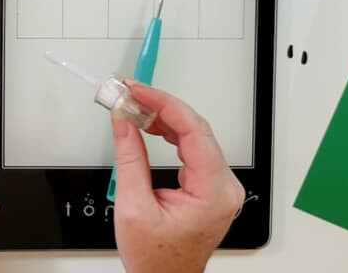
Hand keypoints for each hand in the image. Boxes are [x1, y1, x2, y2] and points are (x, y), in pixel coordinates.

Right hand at [112, 83, 244, 272]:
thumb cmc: (156, 258)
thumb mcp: (132, 208)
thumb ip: (129, 158)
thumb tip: (123, 122)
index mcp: (213, 192)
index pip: (194, 132)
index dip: (164, 104)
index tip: (138, 92)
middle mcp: (224, 186)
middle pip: (196, 128)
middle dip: (161, 106)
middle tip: (130, 94)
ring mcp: (219, 185)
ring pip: (195, 134)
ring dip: (164, 117)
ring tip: (133, 106)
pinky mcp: (209, 184)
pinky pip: (192, 147)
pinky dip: (169, 132)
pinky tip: (149, 124)